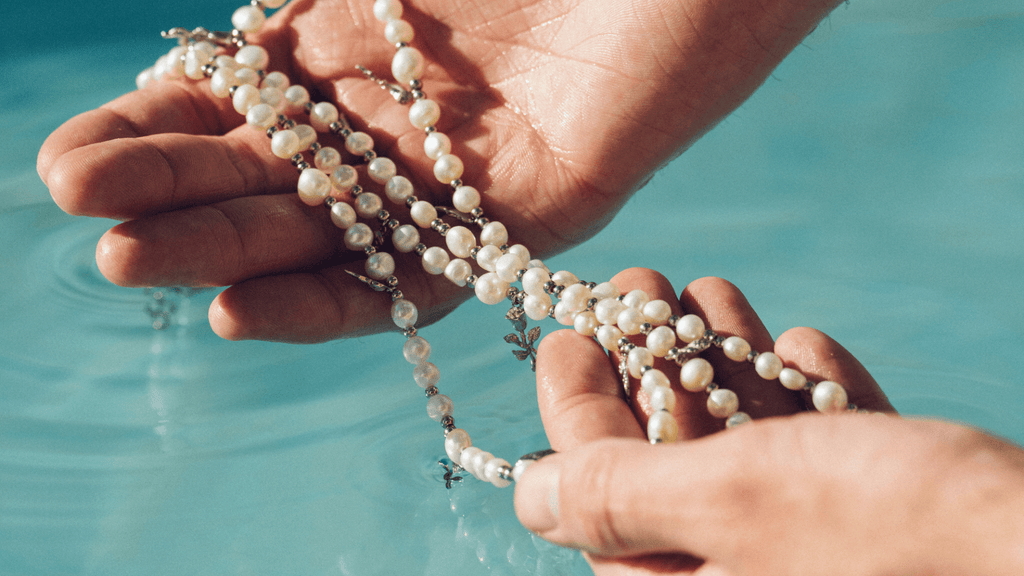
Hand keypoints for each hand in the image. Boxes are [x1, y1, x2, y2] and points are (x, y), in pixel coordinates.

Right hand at [37, 0, 841, 341]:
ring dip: (226, 249)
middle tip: (84, 211)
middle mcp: (406, 113)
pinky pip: (424, 274)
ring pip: (330, 232)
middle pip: (271, 171)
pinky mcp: (534, 213)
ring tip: (130, 262)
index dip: (160, 126)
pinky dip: (338, 298)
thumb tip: (229, 6)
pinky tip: (242, 307)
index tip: (76, 154)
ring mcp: (465, 170)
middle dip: (171, 190)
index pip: (242, 98)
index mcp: (366, 34)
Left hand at [514, 269, 1023, 574]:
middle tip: (639, 283)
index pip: (597, 497)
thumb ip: (620, 497)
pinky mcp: (882, 530)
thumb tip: (526, 496)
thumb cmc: (890, 538)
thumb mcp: (729, 502)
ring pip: (747, 449)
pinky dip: (803, 398)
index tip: (566, 333)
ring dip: (726, 365)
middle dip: (652, 365)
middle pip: (670, 462)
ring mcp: (814, 554)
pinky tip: (795, 345)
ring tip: (707, 290)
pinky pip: (822, 457)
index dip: (572, 408)